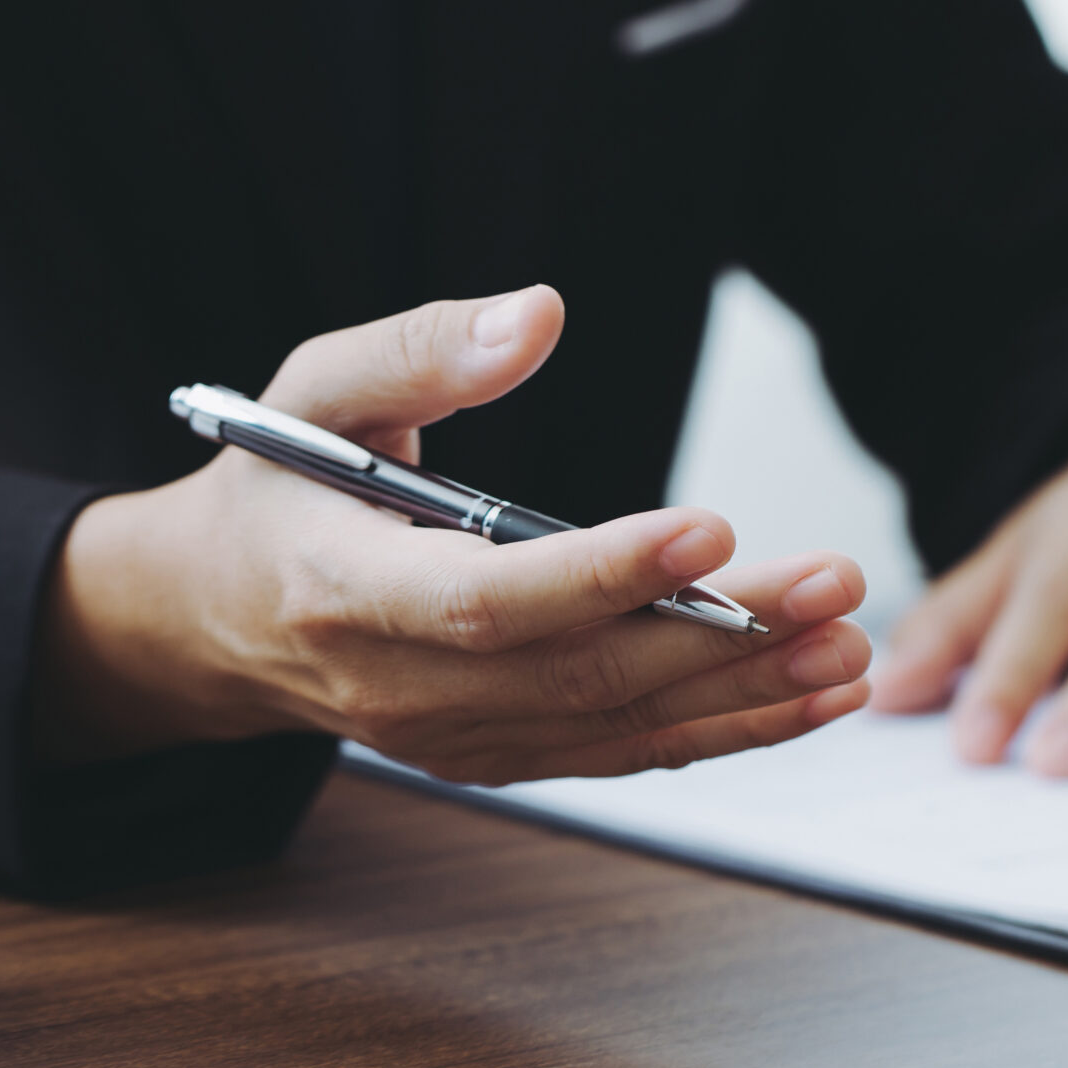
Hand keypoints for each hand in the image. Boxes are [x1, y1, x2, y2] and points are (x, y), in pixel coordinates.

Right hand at [36, 287, 871, 781]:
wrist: (217, 621)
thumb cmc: (279, 487)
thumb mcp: (315, 390)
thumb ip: (422, 350)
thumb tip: (539, 314)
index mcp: (348, 587)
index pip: (486, 600)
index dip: (601, 575)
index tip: (709, 530)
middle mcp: (404, 686)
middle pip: (581, 672)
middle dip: (720, 635)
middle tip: (833, 584)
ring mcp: (457, 736)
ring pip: (618, 725)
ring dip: (747, 693)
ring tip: (850, 647)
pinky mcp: (504, 753)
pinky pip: (626, 752)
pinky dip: (727, 729)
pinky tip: (814, 696)